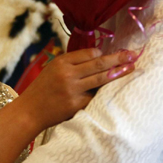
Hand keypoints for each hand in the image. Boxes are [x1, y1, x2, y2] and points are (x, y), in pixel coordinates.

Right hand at [17, 48, 135, 130]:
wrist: (30, 110)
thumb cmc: (43, 88)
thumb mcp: (53, 69)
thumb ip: (72, 63)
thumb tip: (97, 56)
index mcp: (62, 62)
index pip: (89, 53)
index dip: (103, 53)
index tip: (114, 52)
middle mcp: (68, 74)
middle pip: (98, 64)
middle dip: (117, 58)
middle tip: (132, 54)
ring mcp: (72, 90)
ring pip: (100, 79)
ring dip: (118, 73)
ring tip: (131, 68)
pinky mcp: (76, 105)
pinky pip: (95, 96)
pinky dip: (105, 92)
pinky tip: (116, 89)